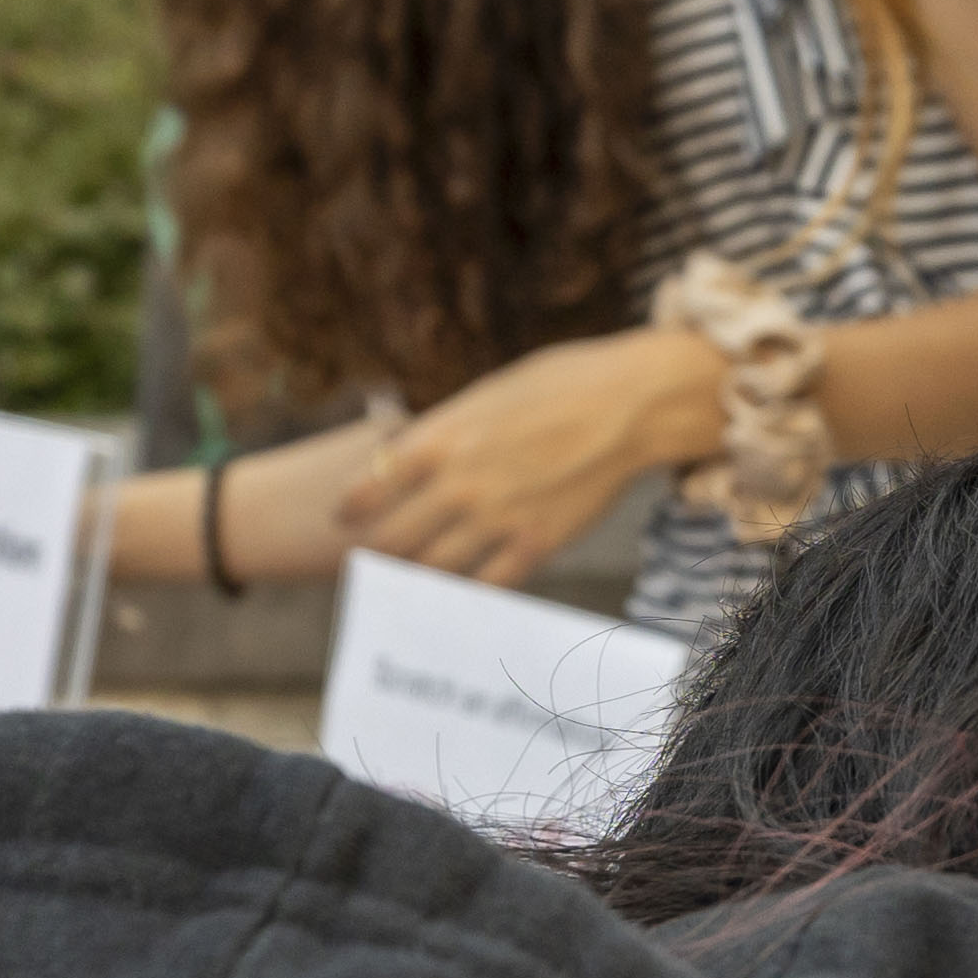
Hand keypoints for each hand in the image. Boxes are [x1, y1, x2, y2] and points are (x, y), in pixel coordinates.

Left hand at [340, 325, 721, 587]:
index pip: (369, 488)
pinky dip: (469, 593)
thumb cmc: (559, 384)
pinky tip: (463, 591)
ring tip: (410, 582)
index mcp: (441, 439)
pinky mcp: (535, 544)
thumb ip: (445, 431)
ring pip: (433, 570)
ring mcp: (496, 519)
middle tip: (372, 560)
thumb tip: (409, 456)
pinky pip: (486, 586)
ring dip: (416, 578)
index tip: (347, 517)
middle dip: (377, 553)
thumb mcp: (486, 394)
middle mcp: (459, 484)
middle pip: (392, 540)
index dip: (351, 509)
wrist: (630, 405)